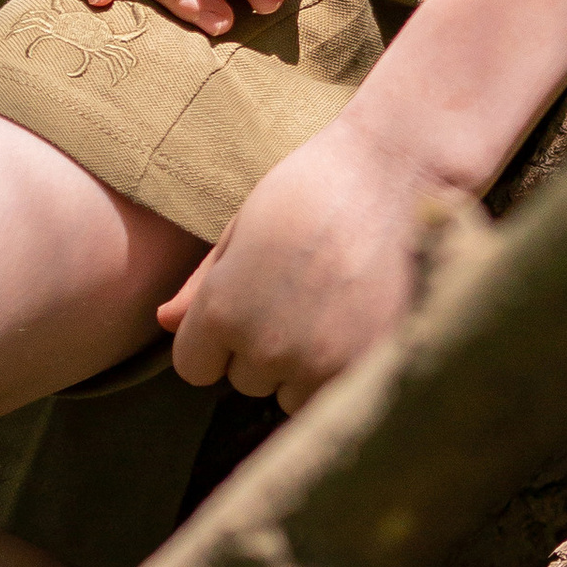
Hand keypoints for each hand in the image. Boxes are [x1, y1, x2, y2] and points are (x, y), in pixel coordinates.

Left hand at [160, 114, 449, 407]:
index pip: (194, 366)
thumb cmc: (317, 183)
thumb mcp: (245, 223)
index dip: (216, 338)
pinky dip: (344, 372)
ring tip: (335, 305)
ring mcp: (322, 363)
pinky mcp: (371, 368)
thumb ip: (201, 283)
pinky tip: (360, 321)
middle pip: (247, 380)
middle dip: (264, 348)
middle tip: (301, 293)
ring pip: (294, 394)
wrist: (403, 169)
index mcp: (224, 309)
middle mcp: (267, 347)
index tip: (247, 305)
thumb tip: (163, 323)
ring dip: (306, 366)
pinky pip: (337, 397)